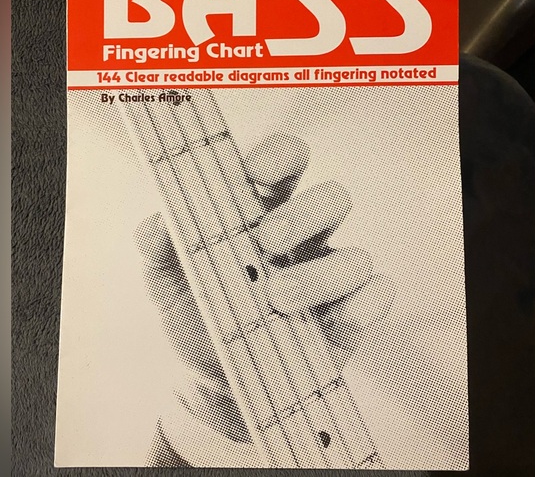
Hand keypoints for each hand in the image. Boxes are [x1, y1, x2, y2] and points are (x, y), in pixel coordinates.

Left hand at [135, 134, 392, 441]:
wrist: (214, 378)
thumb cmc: (197, 313)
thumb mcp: (167, 280)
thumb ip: (159, 249)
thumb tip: (157, 224)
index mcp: (264, 209)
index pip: (286, 162)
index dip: (278, 156)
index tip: (252, 173)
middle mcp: (306, 234)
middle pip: (331, 198)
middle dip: (303, 214)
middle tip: (266, 241)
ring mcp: (331, 272)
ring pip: (355, 253)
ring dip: (320, 274)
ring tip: (277, 297)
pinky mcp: (351, 311)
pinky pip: (377, 293)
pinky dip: (365, 301)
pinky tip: (338, 317)